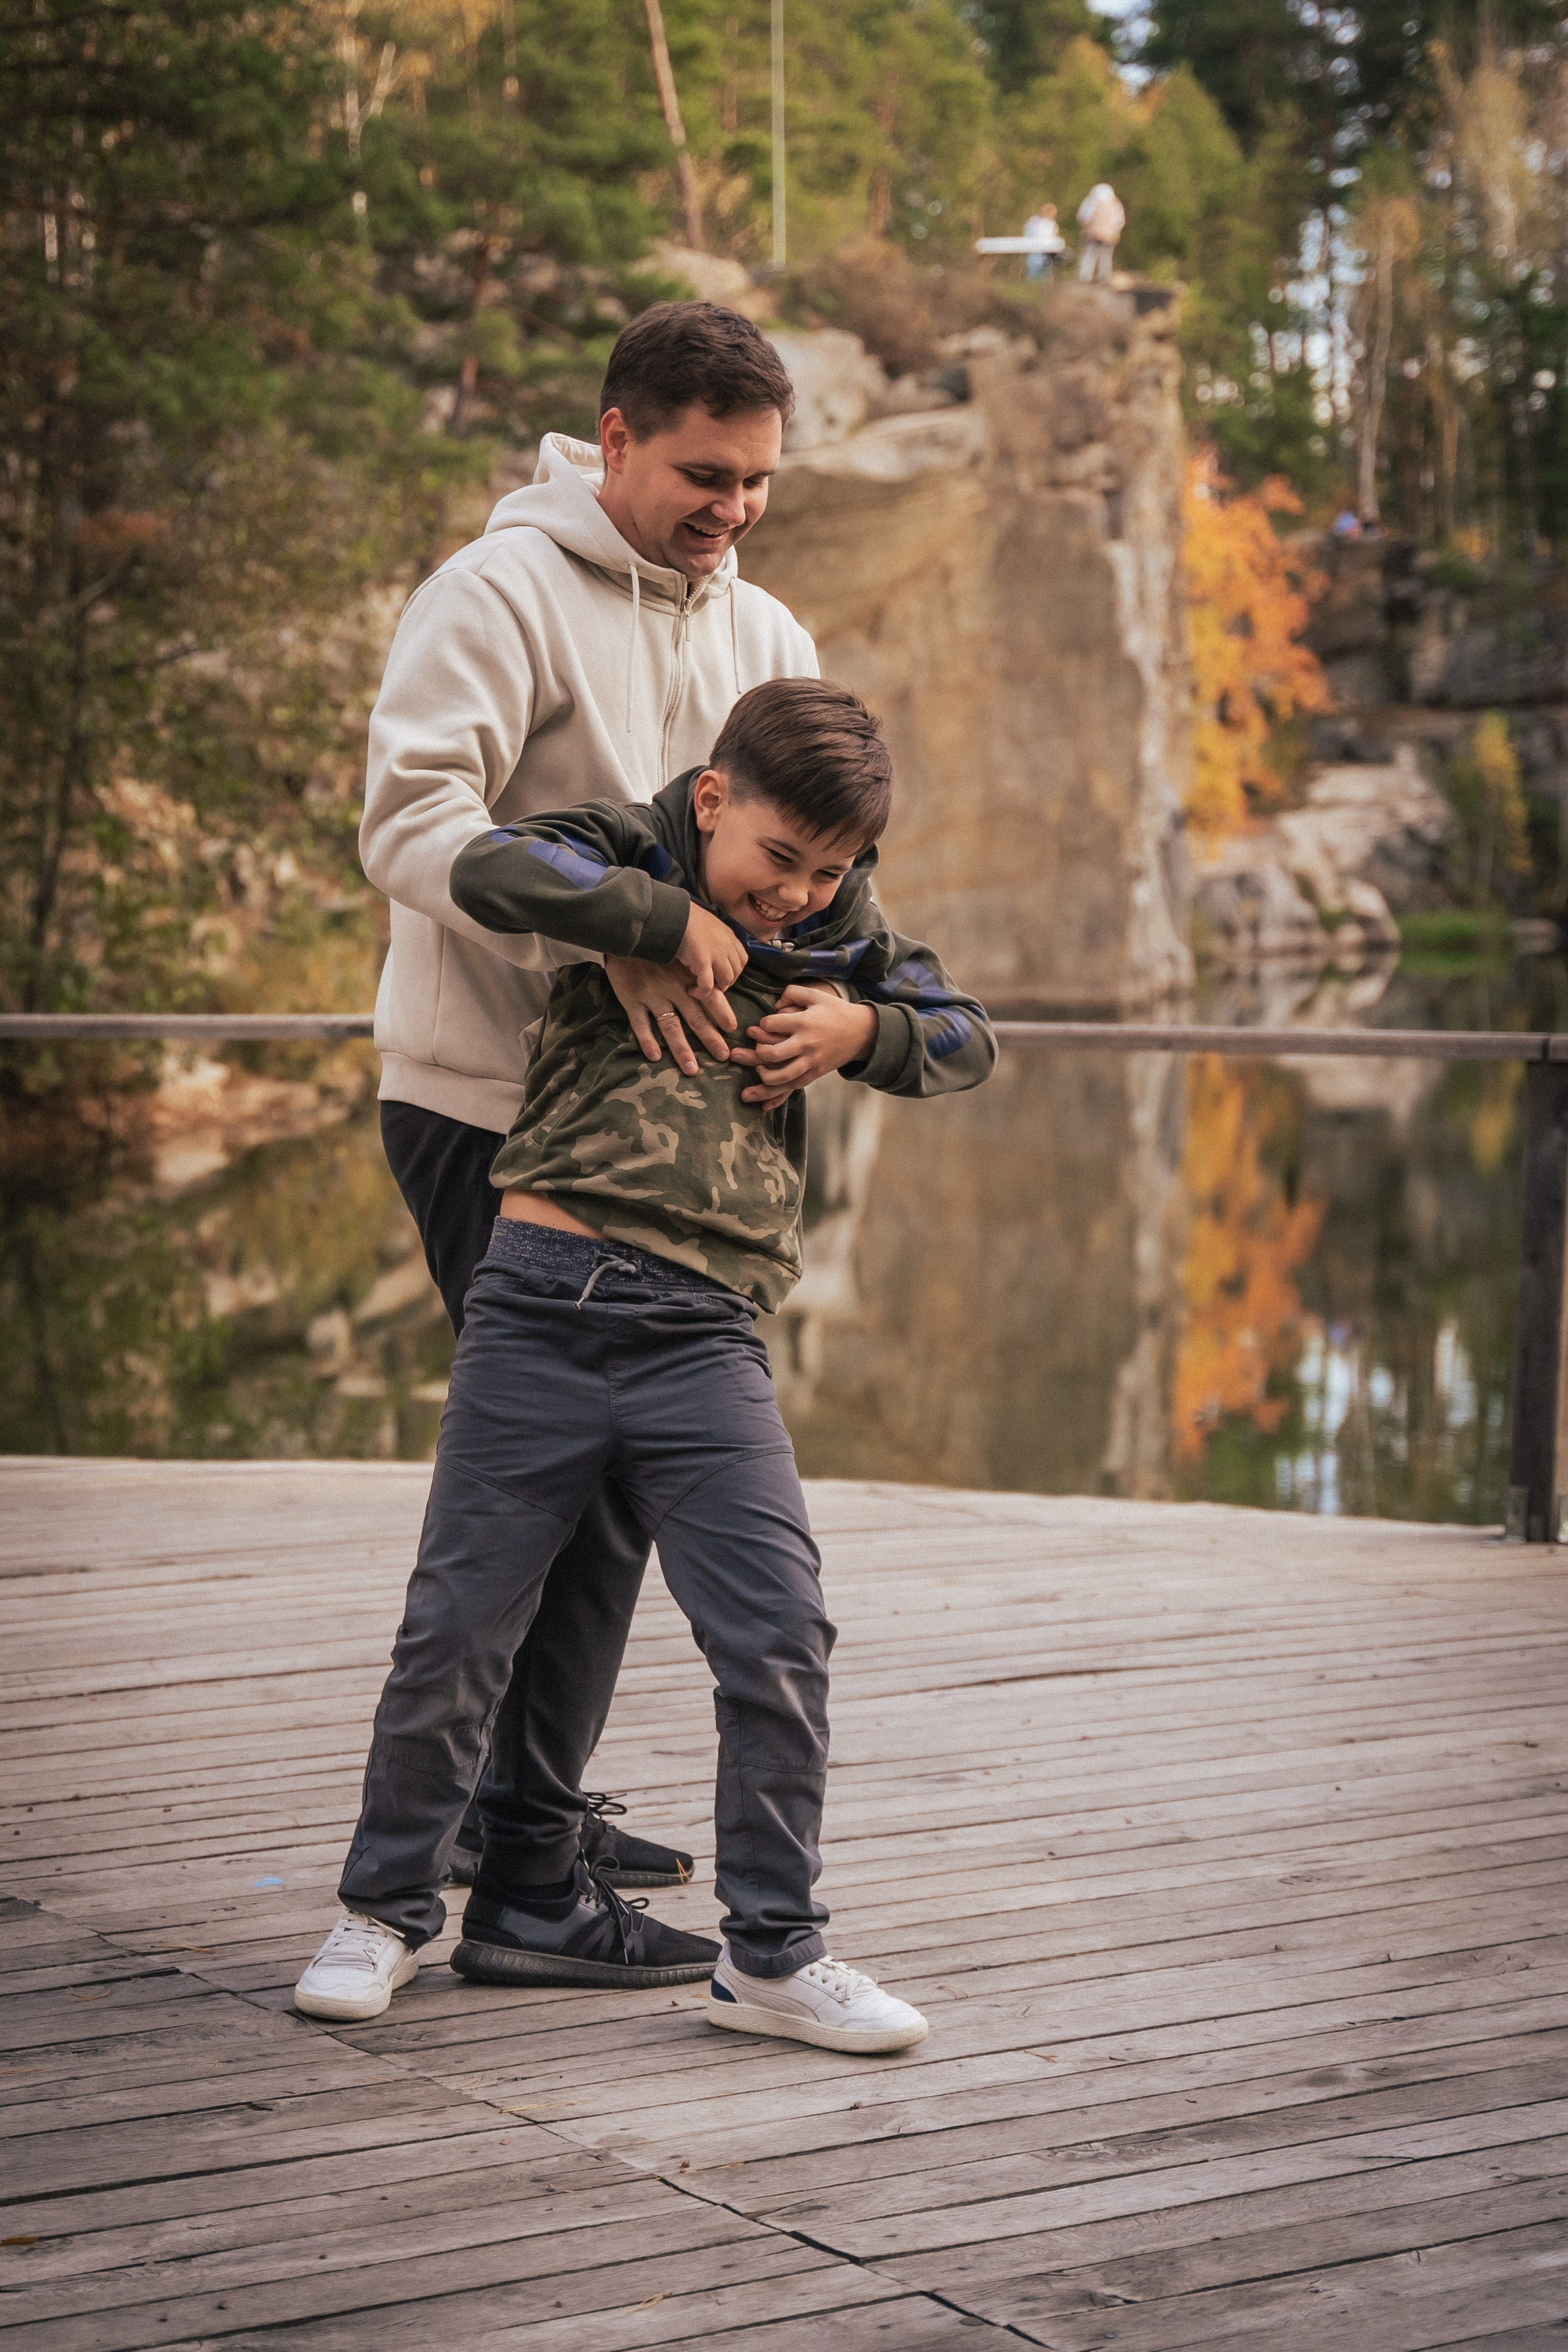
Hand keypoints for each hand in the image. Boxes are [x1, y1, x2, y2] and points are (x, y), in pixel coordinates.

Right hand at [605, 955, 736, 1071]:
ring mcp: (651, 994)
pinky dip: (647, 1041)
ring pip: (670, 1026)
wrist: (623, 933)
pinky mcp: (630, 998)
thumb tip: (718, 984)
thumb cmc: (654, 944)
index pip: (710, 997)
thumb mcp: (679, 952)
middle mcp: (672, 987)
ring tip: (692, 1069)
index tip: (733, 1030)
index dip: (722, 1014)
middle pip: (695, 1018)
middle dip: (710, 1039)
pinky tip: (655, 1057)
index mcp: (686, 976)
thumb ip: (694, 968)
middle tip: (723, 1056)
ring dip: (682, 1049)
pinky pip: (640, 1023)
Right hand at [674, 904, 748, 1007]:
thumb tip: (713, 951)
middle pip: (735, 972)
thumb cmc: (686, 919)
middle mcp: (726, 946)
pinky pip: (707, 986)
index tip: (722, 975)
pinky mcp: (702, 962)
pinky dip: (701, 993)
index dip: (734, 972)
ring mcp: (716, 954)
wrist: (673, 914)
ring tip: (701, 988)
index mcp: (729, 936)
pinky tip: (692, 991)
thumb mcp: (709, 925)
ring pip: (725, 980)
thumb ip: (716, 938)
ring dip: (715, 988)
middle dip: (725, 982)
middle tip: (711, 985)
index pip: (742, 960)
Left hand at [730, 984, 878, 1108]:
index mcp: (804, 1022)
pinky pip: (796, 1085)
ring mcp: (812, 1061)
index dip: (762, 1024)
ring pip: (783, 1076)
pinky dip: (779, 1092)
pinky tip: (768, 1091)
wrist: (863, 1032)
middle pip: (773, 1053)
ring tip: (759, 1071)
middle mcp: (807, 1043)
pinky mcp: (817, 1073)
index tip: (764, 1025)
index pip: (772, 1024)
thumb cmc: (836, 1011)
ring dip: (765, 1077)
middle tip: (758, 1048)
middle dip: (758, 1053)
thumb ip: (793, 993)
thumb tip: (775, 1004)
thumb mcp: (816, 995)